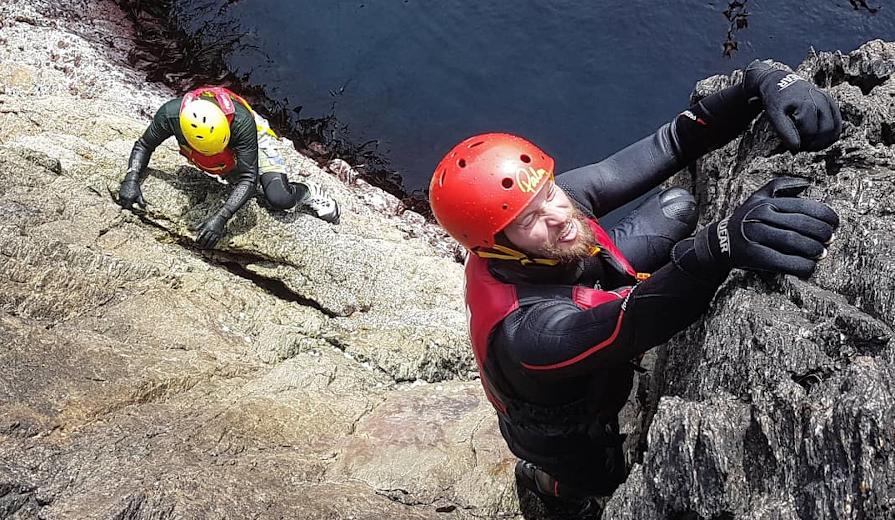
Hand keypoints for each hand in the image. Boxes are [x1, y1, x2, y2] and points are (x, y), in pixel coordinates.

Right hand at [118, 179, 146, 208]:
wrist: (131, 181)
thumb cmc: (136, 189)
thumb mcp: (139, 196)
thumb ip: (141, 202)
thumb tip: (145, 207)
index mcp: (129, 199)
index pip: (127, 207)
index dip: (130, 207)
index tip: (132, 206)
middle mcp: (124, 198)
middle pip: (123, 205)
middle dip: (126, 205)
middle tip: (130, 204)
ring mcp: (121, 195)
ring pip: (121, 202)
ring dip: (124, 203)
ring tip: (128, 201)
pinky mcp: (119, 193)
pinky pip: (120, 198)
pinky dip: (122, 199)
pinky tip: (126, 197)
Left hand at [194, 213, 227, 248]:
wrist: (220, 218)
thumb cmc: (211, 220)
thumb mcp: (204, 222)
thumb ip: (198, 226)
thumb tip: (192, 229)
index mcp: (206, 227)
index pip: (201, 234)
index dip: (198, 239)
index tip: (196, 242)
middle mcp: (211, 230)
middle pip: (206, 238)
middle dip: (202, 243)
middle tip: (199, 247)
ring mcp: (215, 232)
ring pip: (211, 240)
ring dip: (207, 245)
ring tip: (204, 248)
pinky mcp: (219, 234)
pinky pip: (216, 240)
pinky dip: (213, 244)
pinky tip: (210, 247)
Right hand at [694, 177, 838, 278]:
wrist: (718, 243)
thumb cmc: (745, 220)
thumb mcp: (757, 197)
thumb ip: (780, 185)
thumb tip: (808, 182)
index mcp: (766, 202)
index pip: (805, 206)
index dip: (826, 215)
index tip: (834, 224)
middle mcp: (760, 216)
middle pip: (802, 224)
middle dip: (823, 233)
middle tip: (831, 240)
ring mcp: (755, 235)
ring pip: (794, 241)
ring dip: (814, 249)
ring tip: (822, 253)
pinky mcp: (753, 255)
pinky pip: (784, 262)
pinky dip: (801, 266)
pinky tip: (809, 267)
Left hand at [744, 60, 841, 152]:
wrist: (779, 81)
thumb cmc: (776, 101)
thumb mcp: (774, 116)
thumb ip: (784, 132)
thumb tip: (796, 148)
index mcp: (807, 104)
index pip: (810, 132)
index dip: (803, 144)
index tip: (794, 149)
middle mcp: (821, 100)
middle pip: (826, 130)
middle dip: (815, 144)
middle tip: (803, 148)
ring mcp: (828, 100)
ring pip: (835, 127)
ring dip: (825, 141)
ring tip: (810, 145)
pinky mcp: (831, 101)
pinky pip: (837, 122)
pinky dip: (831, 134)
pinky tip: (820, 140)